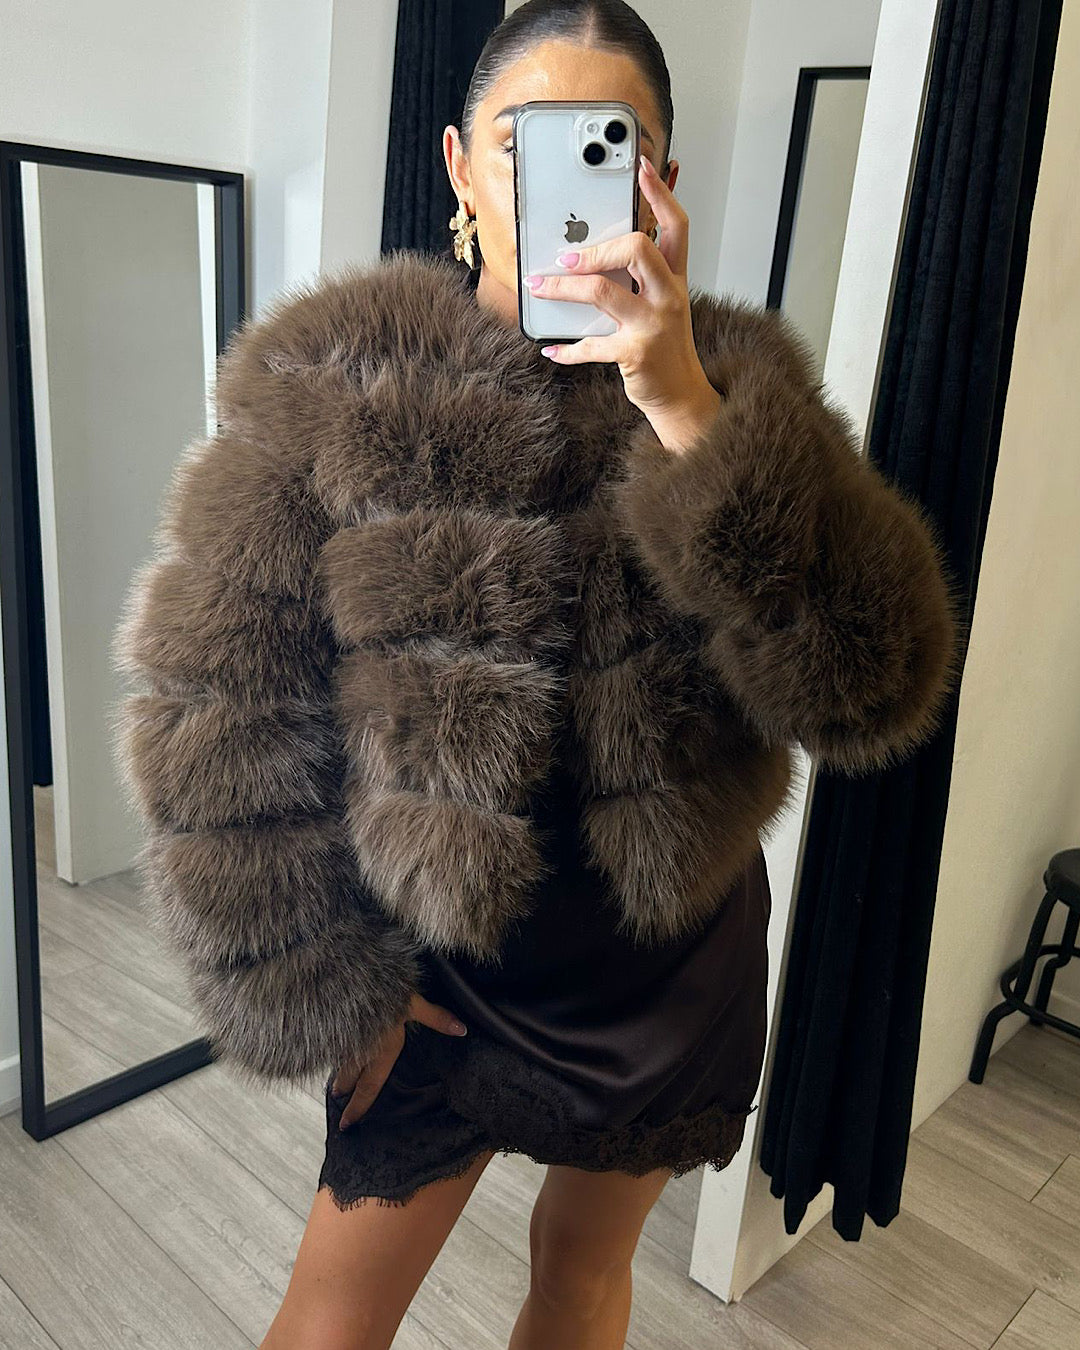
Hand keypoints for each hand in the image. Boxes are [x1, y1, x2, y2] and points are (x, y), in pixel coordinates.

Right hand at [330, 991, 466, 1130]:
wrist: (347, 976)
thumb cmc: (383, 990)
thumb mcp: (412, 1002)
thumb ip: (436, 1018)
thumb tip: (461, 1030)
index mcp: (382, 1050)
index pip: (370, 1086)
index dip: (359, 1107)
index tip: (347, 1124)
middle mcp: (361, 1050)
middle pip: (351, 1077)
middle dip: (344, 1090)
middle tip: (338, 1098)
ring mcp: (345, 1040)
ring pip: (340, 1062)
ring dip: (338, 1073)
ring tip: (334, 1083)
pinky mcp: (332, 1027)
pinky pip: (332, 1047)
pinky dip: (333, 1053)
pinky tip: (330, 1051)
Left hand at [522, 152, 721, 453]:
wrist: (681, 395)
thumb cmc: (664, 347)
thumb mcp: (660, 305)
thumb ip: (637, 278)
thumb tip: (591, 253)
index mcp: (675, 279)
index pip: (675, 226)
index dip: (660, 194)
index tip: (642, 167)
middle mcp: (668, 297)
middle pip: (638, 249)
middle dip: (597, 247)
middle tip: (568, 254)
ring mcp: (652, 325)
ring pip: (602, 291)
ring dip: (564, 287)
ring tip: (541, 286)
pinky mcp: (635, 354)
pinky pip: (592, 345)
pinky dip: (567, 348)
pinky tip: (551, 348)